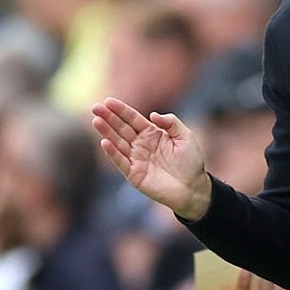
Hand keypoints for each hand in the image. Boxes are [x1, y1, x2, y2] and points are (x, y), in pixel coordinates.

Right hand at [91, 97, 211, 219]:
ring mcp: (136, 159)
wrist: (193, 188)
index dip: (121, 110)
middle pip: (121, 128)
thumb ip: (171, 122)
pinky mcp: (134, 174)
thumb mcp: (185, 137)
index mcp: (152, 133)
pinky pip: (121, 162)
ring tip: (96, 121)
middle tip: (95, 107)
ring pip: (117, 142)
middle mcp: (141, 144)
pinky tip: (104, 142)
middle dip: (108, 117)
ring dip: (106, 132)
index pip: (133, 119)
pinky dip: (112, 153)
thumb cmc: (191, 162)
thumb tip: (152, 114)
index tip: (108, 101)